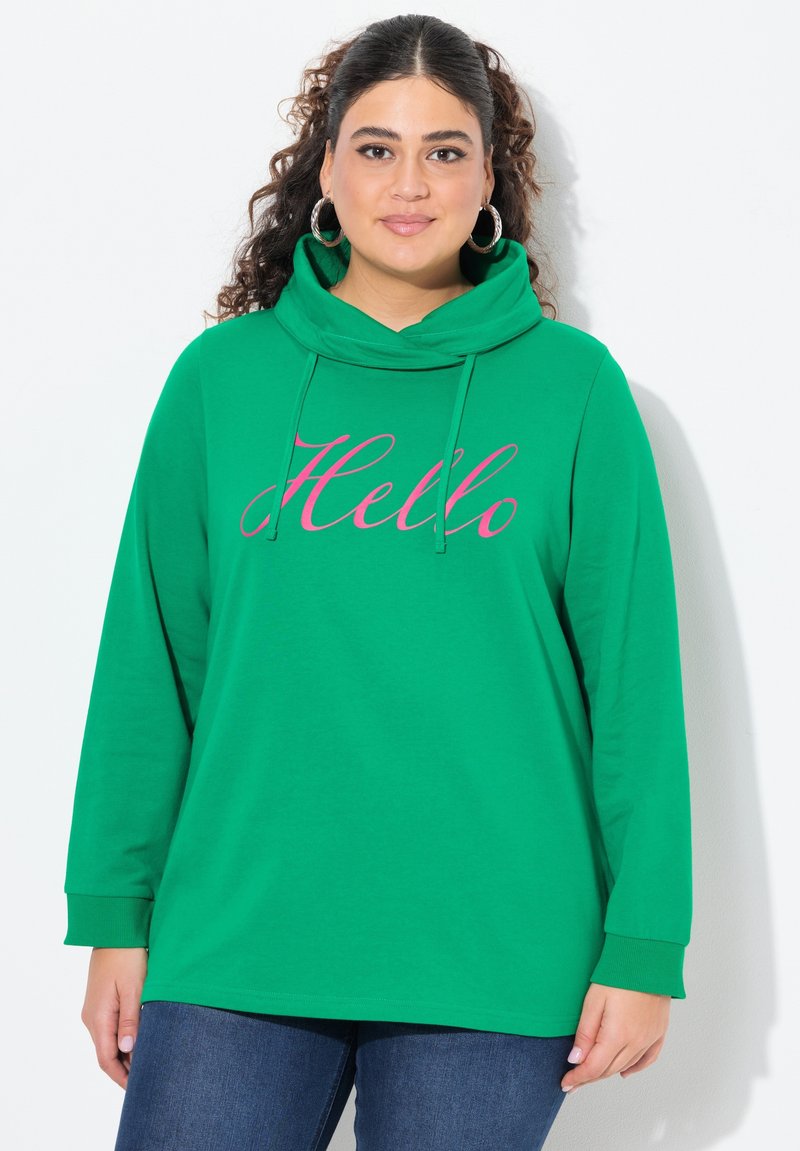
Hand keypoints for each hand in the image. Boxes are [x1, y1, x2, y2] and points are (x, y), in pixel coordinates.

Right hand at [80, 946, 147, 1088]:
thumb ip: (130, 1020)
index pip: (106, 1059)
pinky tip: (141, 1039)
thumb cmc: (127, 956)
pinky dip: (125, 1038)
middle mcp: (92, 1017)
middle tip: (149, 1078)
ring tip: (149, 1062)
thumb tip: (128, 1051)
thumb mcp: (133, 988)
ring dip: (126, 1053)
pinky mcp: (102, 1001)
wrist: (115, 929)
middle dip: (126, 1068)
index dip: (122, 1077)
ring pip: (109, 1041)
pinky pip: (111, 1027)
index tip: (138, 1089)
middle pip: (107, 1053)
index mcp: (98, 1017)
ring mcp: (95, 1009)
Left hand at [560, 982, 670, 1093]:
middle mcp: (636, 1042)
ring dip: (608, 1072)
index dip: (578, 1077)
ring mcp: (650, 1038)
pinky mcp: (659, 1031)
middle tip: (574, 1081)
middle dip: (589, 1077)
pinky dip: (635, 1068)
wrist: (647, 957)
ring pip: (626, 1066)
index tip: (565, 1083)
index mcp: (618, 1035)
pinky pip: (648, 1059)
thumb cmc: (618, 974)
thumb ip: (585, 1033)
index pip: (594, 1067)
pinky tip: (625, 1072)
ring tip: (592, 1075)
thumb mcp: (593, 1001)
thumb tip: (576, 1059)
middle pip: (609, 1069)